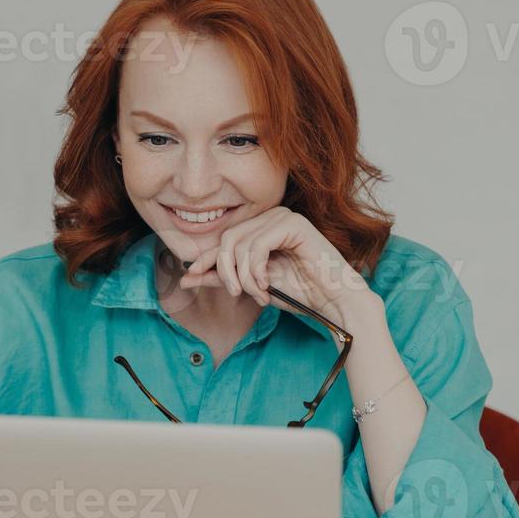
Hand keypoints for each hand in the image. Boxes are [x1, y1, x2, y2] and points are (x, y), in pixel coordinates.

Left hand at [177, 207, 377, 324]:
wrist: (333, 301)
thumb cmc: (299, 292)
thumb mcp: (252, 285)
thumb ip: (222, 277)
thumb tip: (185, 277)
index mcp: (262, 227)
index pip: (223, 238)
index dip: (204, 259)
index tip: (189, 279)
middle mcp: (271, 216)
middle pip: (227, 239)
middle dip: (226, 271)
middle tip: (237, 293)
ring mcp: (283, 217)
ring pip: (240, 245)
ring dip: (244, 276)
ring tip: (259, 294)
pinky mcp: (293, 224)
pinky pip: (256, 246)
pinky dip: (256, 270)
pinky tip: (266, 284)